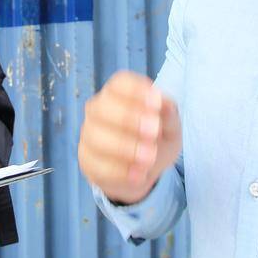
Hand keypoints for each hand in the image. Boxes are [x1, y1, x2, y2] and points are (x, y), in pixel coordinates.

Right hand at [77, 71, 181, 205]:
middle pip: (103, 107)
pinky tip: (139, 174)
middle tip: (154, 133)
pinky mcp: (87, 161)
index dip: (136, 91)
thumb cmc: (156, 137)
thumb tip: (163, 103)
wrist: (144, 168)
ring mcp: (89, 135)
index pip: (120, 83)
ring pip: (96, 137)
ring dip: (124, 147)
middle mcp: (98, 109)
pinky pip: (98, 165)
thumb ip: (169, 114)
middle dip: (129, 119)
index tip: (156, 103)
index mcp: (119, 92)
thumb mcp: (170, 125)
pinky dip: (120, 171)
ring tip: (149, 158)